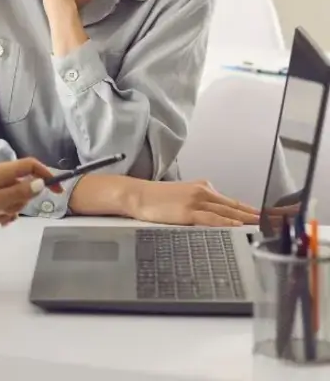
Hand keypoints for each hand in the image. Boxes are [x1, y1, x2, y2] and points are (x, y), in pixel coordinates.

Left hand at [0, 158, 61, 230]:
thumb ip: (17, 193)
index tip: (57, 192)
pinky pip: (2, 207)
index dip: (46, 175)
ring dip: (10, 210)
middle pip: (24, 185)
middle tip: (8, 209)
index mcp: (1, 172)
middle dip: (22, 200)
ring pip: (13, 199)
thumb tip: (40, 184)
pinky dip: (1, 215)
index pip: (30, 165)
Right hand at [129, 179, 260, 226]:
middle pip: (236, 207)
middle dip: (258, 216)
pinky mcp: (188, 212)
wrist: (137, 195)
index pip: (234, 202)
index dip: (253, 211)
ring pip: (228, 213)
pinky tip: (239, 227)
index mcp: (203, 188)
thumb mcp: (182, 197)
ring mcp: (196, 201)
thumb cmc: (156, 199)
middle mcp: (203, 192)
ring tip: (266, 228)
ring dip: (248, 221)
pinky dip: (228, 223)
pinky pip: (212, 219)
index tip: (270, 218)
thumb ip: (200, 205)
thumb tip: (214, 218)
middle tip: (278, 222)